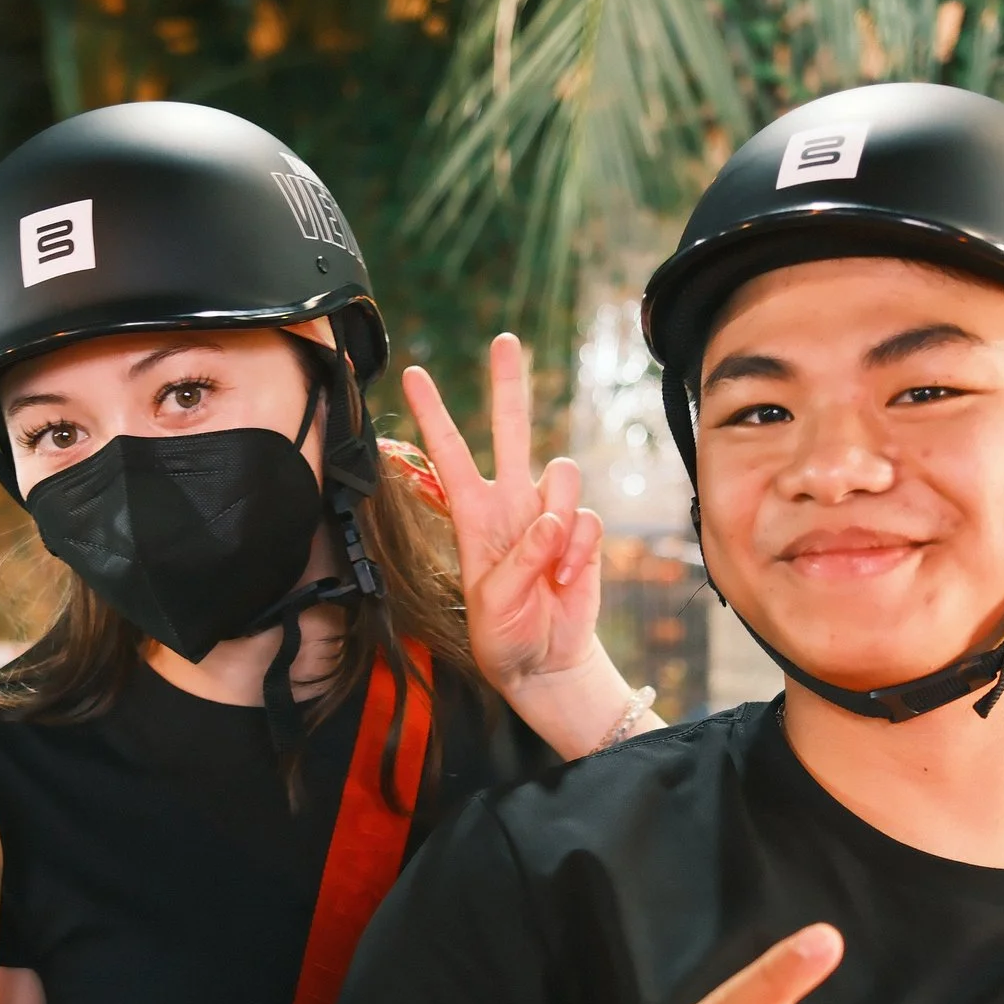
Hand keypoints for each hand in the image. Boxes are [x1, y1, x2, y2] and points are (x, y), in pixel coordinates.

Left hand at [402, 334, 606, 697]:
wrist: (547, 662)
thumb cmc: (505, 637)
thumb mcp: (493, 605)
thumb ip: (519, 561)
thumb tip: (548, 520)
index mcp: (473, 515)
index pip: (450, 453)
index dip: (434, 413)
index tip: (414, 374)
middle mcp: (511, 504)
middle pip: (511, 430)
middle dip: (508, 385)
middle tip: (505, 342)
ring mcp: (550, 514)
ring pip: (562, 473)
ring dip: (559, 518)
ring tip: (549, 567)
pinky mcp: (583, 532)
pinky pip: (589, 519)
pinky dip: (580, 551)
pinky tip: (566, 580)